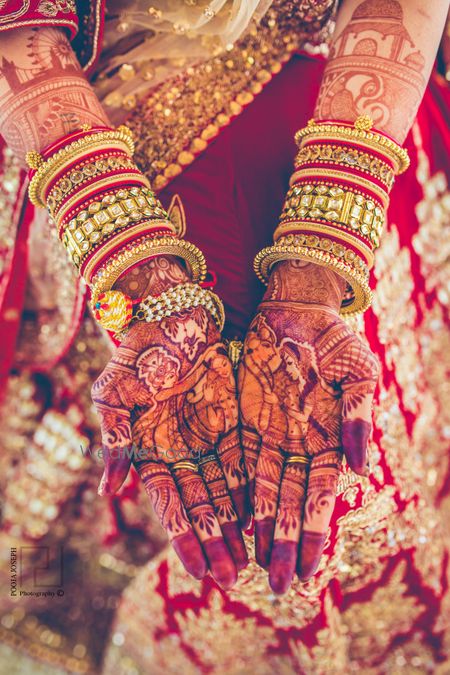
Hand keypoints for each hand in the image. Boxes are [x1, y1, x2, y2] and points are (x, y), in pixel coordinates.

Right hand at [92, 261, 248, 589]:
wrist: (175, 311)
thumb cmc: (140, 350)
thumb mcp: (116, 392)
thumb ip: (114, 437)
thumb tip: (108, 489)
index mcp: (153, 450)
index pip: (172, 505)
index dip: (188, 538)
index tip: (203, 572)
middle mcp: (185, 451)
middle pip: (205, 507)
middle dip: (219, 545)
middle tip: (237, 581)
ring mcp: (212, 437)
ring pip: (230, 491)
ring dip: (241, 527)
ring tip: (259, 561)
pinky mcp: (238, 419)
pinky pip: (251, 460)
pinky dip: (258, 488)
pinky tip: (270, 516)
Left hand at [238, 260, 378, 592]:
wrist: (296, 309)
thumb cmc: (334, 339)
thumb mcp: (358, 375)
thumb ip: (360, 418)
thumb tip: (360, 468)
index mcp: (330, 439)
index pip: (319, 496)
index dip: (312, 532)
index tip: (307, 570)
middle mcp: (299, 445)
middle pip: (288, 502)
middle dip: (282, 544)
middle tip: (276, 587)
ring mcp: (270, 436)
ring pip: (261, 491)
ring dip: (257, 528)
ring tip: (249, 567)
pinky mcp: (244, 421)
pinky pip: (237, 462)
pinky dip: (234, 492)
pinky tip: (229, 522)